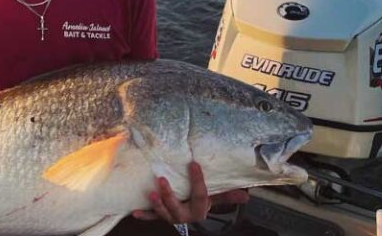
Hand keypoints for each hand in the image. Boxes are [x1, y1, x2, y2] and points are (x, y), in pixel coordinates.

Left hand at [131, 161, 248, 223]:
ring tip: (151, 193)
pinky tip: (135, 211)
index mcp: (199, 210)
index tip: (193, 163)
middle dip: (169, 195)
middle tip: (162, 180)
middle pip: (177, 207)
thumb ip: (226, 195)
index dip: (197, 180)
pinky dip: (144, 214)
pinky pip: (151, 217)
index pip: (200, 195)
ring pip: (164, 213)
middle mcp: (185, 215)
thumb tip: (246, 195)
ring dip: (157, 204)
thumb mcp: (214, 198)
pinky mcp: (160, 215)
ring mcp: (171, 217)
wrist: (189, 213)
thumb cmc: (201, 200)